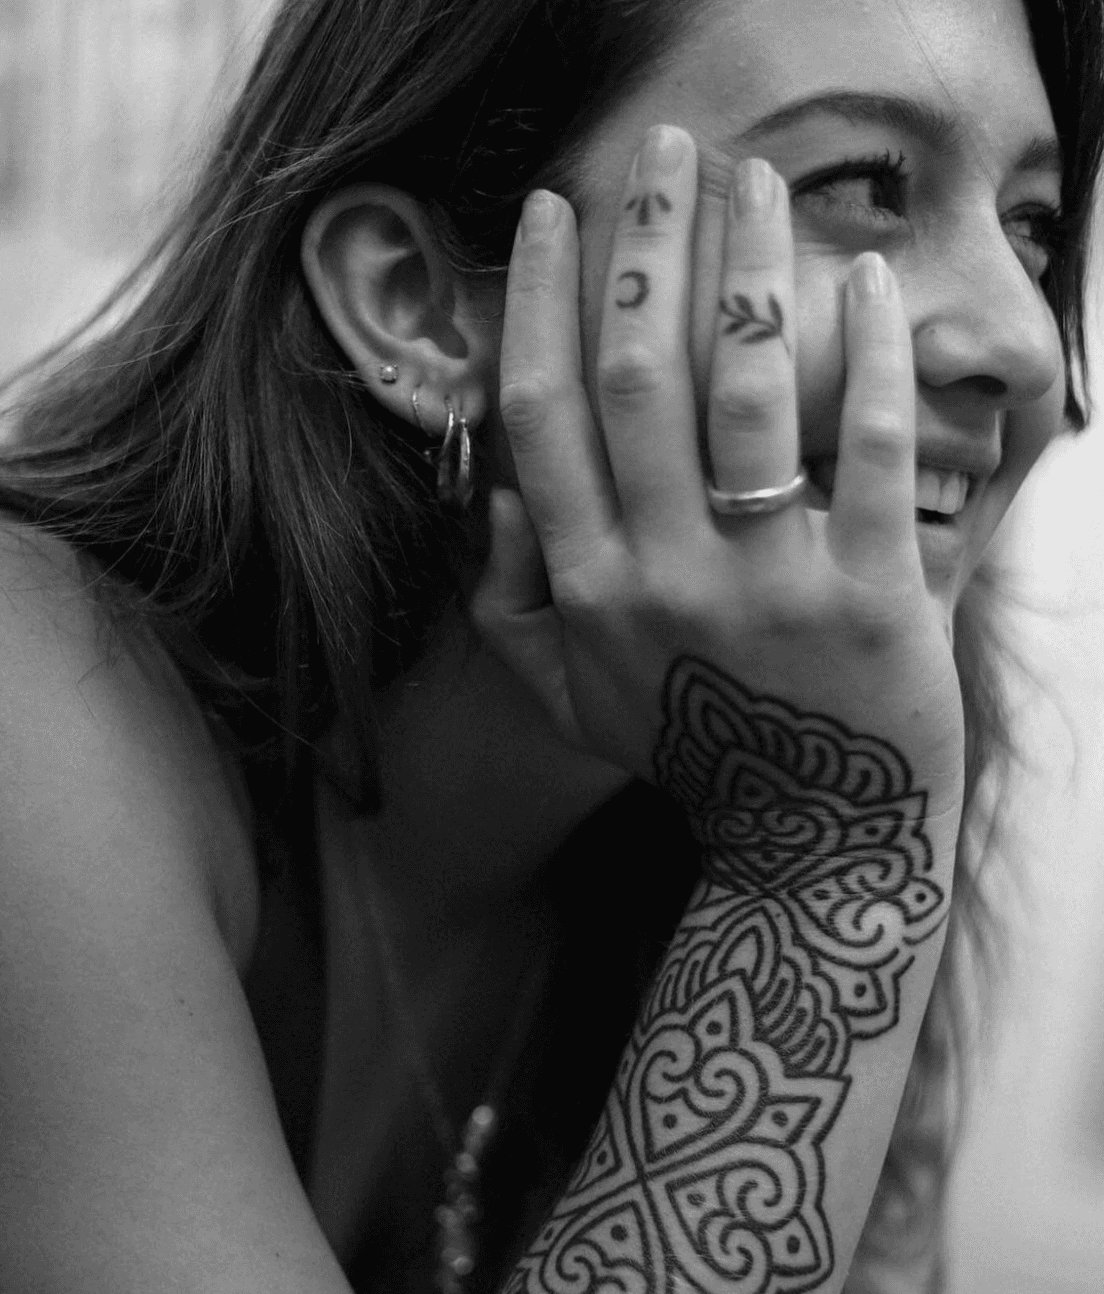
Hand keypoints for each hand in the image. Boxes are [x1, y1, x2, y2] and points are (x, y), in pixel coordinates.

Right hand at [472, 126, 963, 838]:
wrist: (811, 846)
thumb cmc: (690, 756)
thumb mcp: (568, 699)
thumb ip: (510, 604)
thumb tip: (497, 496)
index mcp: (585, 589)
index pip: (544, 416)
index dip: (543, 301)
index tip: (553, 215)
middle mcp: (664, 575)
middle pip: (639, 374)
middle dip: (643, 244)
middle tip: (661, 152)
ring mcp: (769, 583)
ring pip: (748, 390)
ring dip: (748, 267)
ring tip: (755, 180)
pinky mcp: (871, 594)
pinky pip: (869, 450)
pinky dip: (872, 355)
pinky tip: (864, 279)